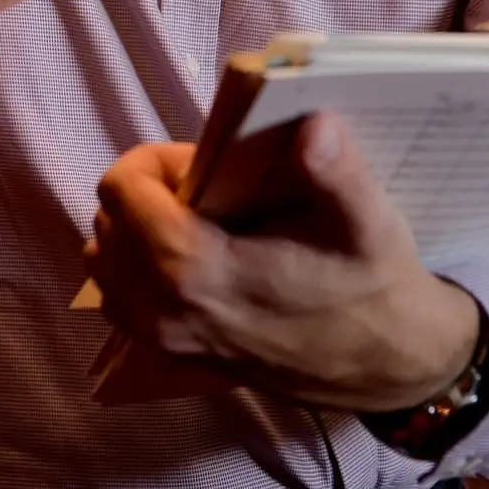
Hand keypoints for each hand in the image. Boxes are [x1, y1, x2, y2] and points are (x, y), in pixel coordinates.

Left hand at [83, 112, 479, 413]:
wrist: (384, 365)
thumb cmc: (371, 285)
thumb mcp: (365, 219)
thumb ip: (334, 170)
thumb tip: (313, 122)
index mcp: (195, 271)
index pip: (121, 189)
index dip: (157, 161)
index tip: (204, 164)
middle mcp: (162, 312)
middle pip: (107, 223)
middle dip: (148, 192)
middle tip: (207, 189)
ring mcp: (163, 342)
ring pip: (105, 261)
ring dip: (137, 229)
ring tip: (197, 221)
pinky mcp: (171, 357)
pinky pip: (120, 297)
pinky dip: (138, 267)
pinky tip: (190, 257)